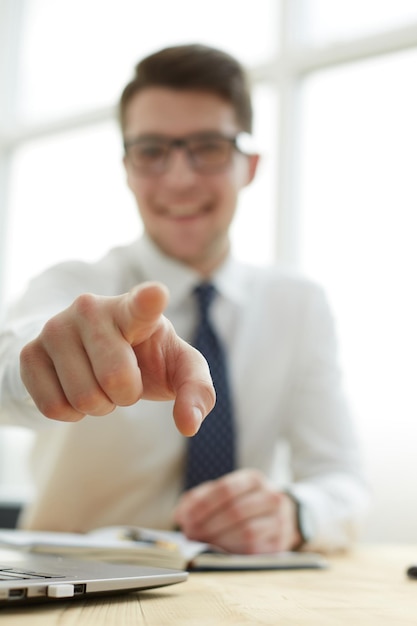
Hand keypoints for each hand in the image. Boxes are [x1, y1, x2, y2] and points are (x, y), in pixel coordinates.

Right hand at [20, 281, 214, 434]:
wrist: (99, 354)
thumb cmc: (148, 357)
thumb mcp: (179, 368)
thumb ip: (197, 391)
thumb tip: (189, 424)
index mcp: (136, 309)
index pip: (142, 304)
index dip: (149, 301)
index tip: (156, 295)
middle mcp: (92, 308)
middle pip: (116, 380)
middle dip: (126, 395)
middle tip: (124, 379)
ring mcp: (56, 327)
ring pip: (83, 398)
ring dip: (98, 405)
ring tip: (99, 381)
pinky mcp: (30, 351)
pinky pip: (54, 407)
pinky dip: (71, 413)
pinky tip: (75, 388)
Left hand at [174, 469, 301, 552]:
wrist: (280, 516)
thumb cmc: (243, 503)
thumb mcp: (225, 493)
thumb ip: (200, 499)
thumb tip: (179, 515)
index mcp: (254, 479)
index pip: (226, 489)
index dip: (202, 505)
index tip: (184, 518)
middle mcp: (271, 497)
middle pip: (235, 511)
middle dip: (207, 525)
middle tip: (189, 534)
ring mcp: (279, 521)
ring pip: (246, 532)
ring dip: (218, 540)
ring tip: (201, 543)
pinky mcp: (280, 544)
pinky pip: (253, 550)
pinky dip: (231, 551)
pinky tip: (217, 550)